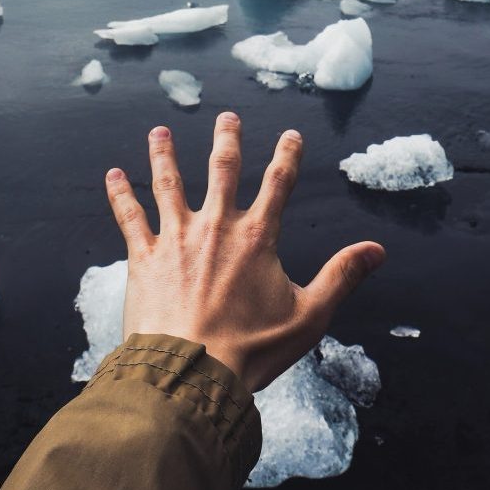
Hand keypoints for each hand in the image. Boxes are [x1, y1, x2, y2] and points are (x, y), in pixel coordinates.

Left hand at [105, 112, 384, 392]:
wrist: (192, 373)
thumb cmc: (251, 350)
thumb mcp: (309, 316)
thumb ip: (341, 277)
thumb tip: (376, 250)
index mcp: (256, 237)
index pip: (278, 183)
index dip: (287, 155)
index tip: (291, 135)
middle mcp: (215, 227)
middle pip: (222, 169)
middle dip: (227, 139)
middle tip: (227, 116)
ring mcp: (176, 239)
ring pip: (169, 184)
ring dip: (165, 154)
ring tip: (160, 131)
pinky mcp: (145, 258)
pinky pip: (130, 218)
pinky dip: (120, 195)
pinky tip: (112, 175)